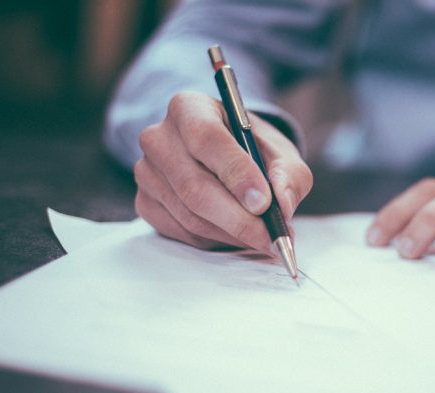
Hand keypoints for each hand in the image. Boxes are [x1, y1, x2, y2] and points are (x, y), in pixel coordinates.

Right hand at [133, 91, 311, 252]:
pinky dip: (216, 240)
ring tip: (264, 238)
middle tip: (272, 237)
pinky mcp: (145, 202)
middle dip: (239, 218)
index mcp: (189, 108)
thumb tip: (282, 205)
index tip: (264, 202)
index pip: (207, 139)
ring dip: (232, 233)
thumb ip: (289, 175)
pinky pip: (182, 232)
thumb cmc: (252, 149)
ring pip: (190, 215)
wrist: (226, 156)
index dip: (236, 173)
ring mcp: (147, 172)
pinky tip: (238, 235)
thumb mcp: (280, 152)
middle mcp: (159, 137)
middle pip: (195, 186)